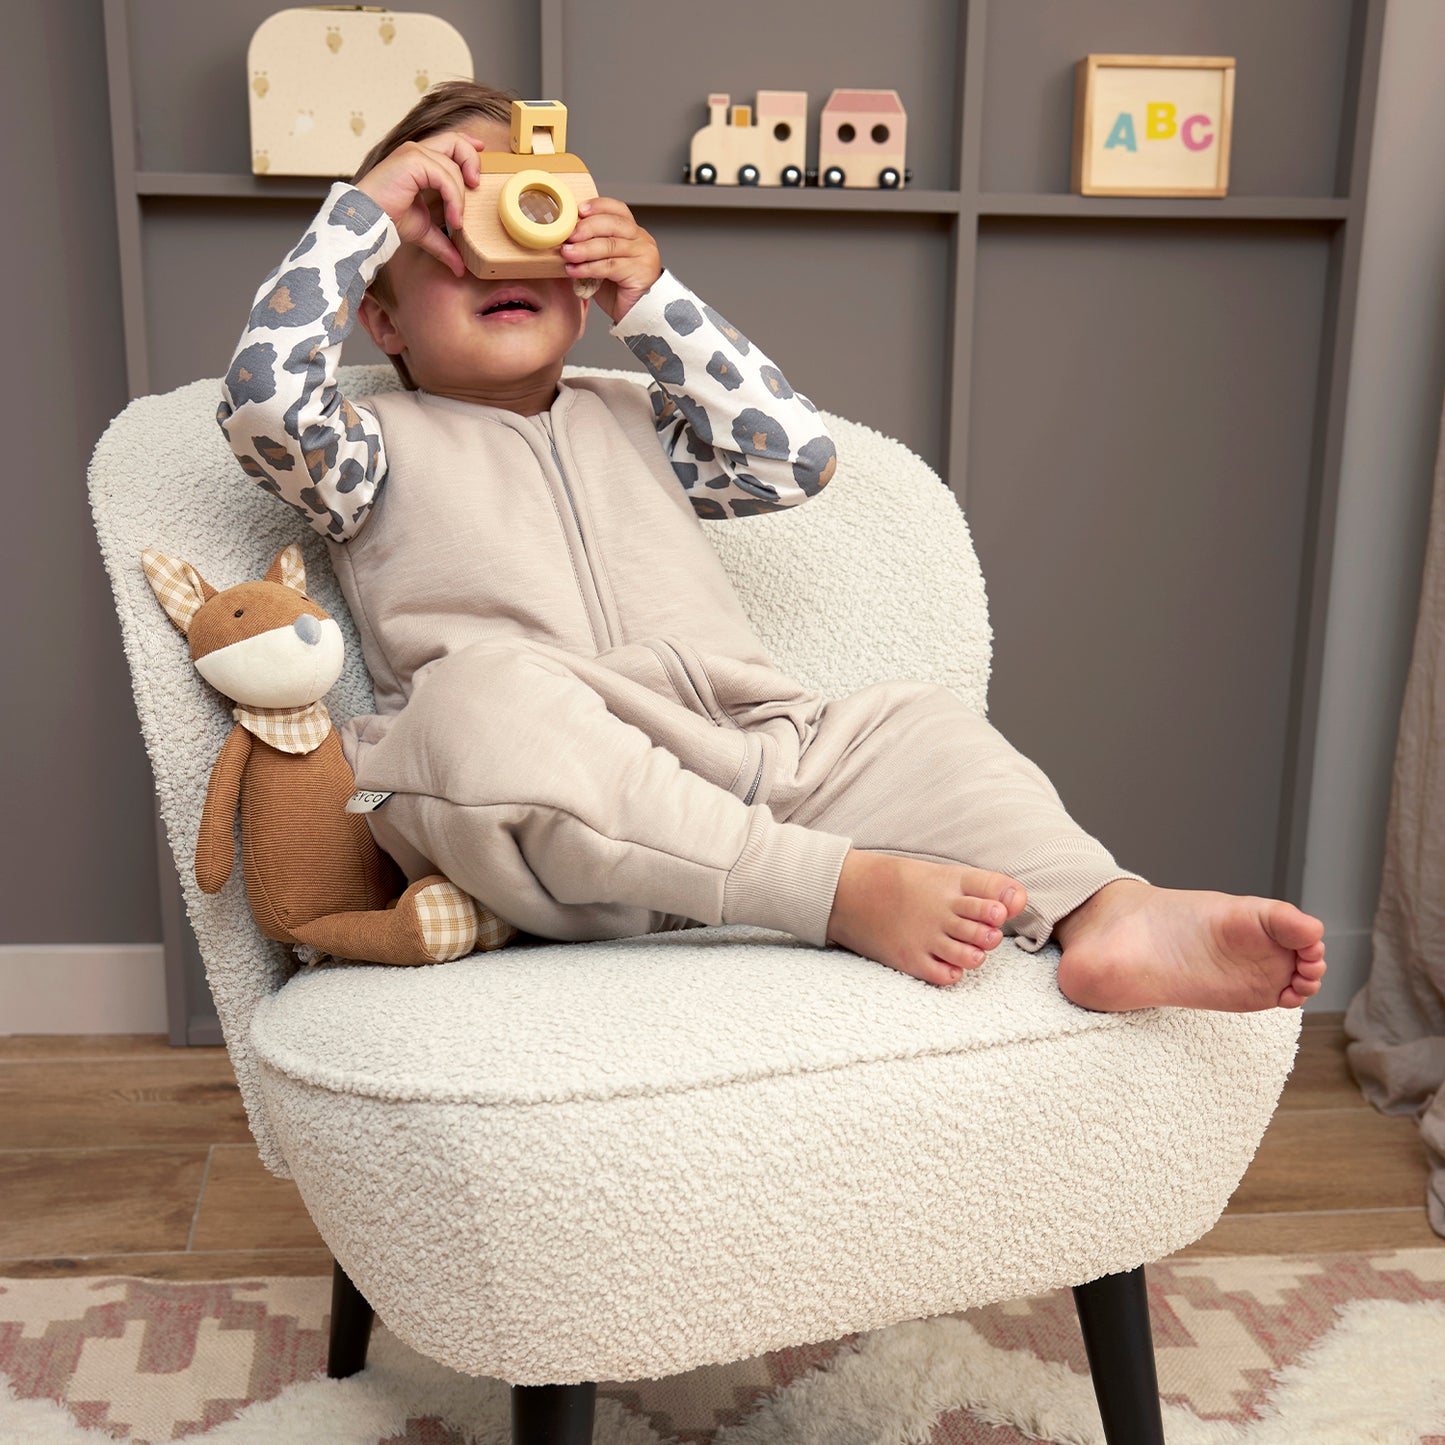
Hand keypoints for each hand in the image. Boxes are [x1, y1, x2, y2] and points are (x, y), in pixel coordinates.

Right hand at [355, 130, 485, 277]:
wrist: (368, 222)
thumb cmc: (389, 220)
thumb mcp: (424, 231)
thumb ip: (444, 243)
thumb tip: (460, 266)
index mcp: (418, 161)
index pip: (448, 142)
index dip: (467, 145)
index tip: (481, 151)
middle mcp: (416, 152)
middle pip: (454, 141)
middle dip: (471, 160)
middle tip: (476, 185)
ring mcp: (413, 154)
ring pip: (452, 166)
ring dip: (461, 197)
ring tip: (457, 222)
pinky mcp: (412, 160)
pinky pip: (445, 177)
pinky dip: (454, 198)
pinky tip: (453, 218)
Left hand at [560, 197, 661, 322]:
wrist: (637, 314)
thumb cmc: (619, 289)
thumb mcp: (603, 261)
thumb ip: (592, 246)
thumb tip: (564, 238)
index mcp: (633, 232)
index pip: (617, 209)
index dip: (597, 206)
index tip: (578, 210)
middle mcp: (642, 240)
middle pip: (612, 224)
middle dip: (586, 228)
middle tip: (567, 236)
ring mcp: (644, 255)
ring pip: (609, 245)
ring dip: (583, 249)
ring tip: (566, 254)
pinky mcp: (640, 273)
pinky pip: (610, 266)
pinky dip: (588, 268)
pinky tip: (574, 270)